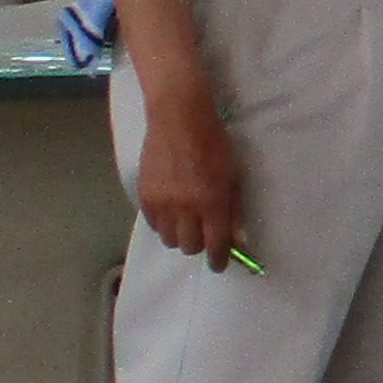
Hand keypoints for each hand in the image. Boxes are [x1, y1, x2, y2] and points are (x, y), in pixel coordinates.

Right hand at [131, 89, 249, 269]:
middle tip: (204, 234)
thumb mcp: (233, 176)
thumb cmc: (214, 144)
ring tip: (186, 221)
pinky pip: (153, 225)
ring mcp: (162, 203)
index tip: (219, 263)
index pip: (215, 245)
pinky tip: (171, 211)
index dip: (218, 260)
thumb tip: (238, 241)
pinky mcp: (144, 196)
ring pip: (169, 240)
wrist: (178, 119)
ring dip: (180, 235)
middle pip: (190, 247)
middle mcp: (185, 208)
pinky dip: (164, 223)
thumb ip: (235, 211)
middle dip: (200, 245)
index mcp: (212, 202)